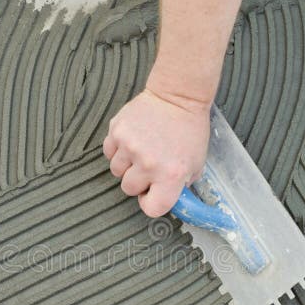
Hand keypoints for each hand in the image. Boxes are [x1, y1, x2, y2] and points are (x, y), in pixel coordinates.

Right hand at [102, 88, 209, 217]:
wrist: (178, 95)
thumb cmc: (189, 130)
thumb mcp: (196, 163)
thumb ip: (180, 185)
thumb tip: (167, 198)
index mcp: (170, 175)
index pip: (152, 209)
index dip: (150, 202)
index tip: (152, 193)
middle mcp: (148, 163)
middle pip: (128, 189)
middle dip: (138, 181)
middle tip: (149, 165)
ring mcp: (129, 146)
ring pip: (116, 171)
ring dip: (126, 165)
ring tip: (141, 149)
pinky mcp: (116, 130)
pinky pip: (108, 152)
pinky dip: (117, 149)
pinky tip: (131, 140)